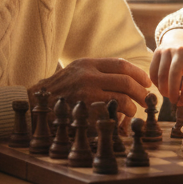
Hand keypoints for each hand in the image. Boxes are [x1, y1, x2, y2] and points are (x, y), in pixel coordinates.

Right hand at [29, 58, 151, 118]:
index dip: (139, 74)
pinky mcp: (84, 111)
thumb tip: (126, 76)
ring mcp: (86, 94)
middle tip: (146, 99)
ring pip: (121, 99)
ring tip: (133, 111)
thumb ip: (98, 71)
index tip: (147, 82)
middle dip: (141, 92)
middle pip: (126, 82)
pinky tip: (120, 119)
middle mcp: (88, 76)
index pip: (121, 65)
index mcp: (88, 64)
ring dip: (132, 107)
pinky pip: (110, 114)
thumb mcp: (76, 70)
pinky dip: (119, 118)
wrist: (35, 102)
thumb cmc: (59, 88)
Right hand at [149, 28, 182, 106]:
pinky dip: (155, 83)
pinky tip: (160, 87)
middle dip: (172, 92)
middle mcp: (180, 51)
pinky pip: (153, 71)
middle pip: (173, 75)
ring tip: (167, 95)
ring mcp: (167, 50)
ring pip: (161, 74)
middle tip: (173, 101)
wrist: (180, 38)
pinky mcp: (156, 52)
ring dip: (163, 89)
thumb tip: (182, 102)